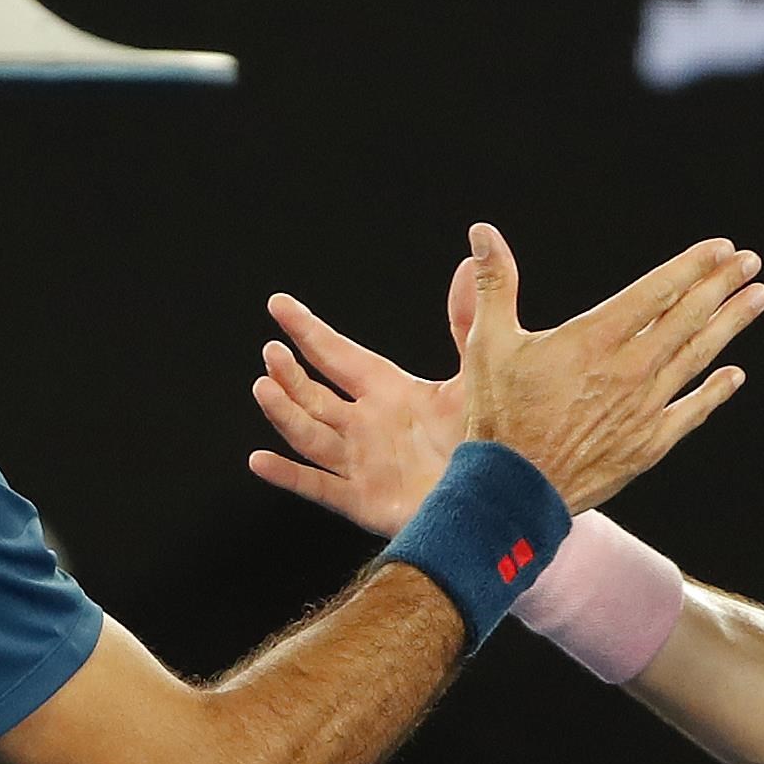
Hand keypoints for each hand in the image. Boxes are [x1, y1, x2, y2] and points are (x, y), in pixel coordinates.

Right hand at [247, 257, 478, 537]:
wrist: (502, 500)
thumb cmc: (491, 439)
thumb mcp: (476, 374)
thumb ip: (465, 321)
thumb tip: (467, 263)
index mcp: (388, 391)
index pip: (337, 354)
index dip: (308, 329)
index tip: (278, 305)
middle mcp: (367, 425)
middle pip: (314, 394)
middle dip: (290, 373)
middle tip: (272, 350)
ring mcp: (361, 464)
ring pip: (309, 434)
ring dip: (284, 412)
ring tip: (264, 386)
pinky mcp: (363, 500)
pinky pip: (317, 486)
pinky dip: (287, 476)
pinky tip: (260, 459)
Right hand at [252, 226, 763, 521]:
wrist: (511, 493)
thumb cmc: (496, 416)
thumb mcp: (487, 343)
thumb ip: (493, 283)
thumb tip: (481, 231)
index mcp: (594, 340)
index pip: (657, 292)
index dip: (692, 267)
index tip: (721, 248)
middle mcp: (629, 370)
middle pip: (687, 318)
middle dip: (722, 286)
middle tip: (750, 262)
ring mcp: (644, 409)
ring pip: (697, 358)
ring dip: (729, 325)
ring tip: (757, 298)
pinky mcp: (649, 445)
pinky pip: (692, 412)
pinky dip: (714, 391)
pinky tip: (734, 376)